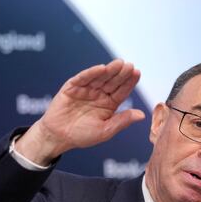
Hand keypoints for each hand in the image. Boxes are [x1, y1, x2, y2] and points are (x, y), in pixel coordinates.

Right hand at [16, 59, 144, 164]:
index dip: (129, 82)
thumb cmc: (82, 135)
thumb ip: (121, 121)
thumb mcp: (105, 131)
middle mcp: (99, 94)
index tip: (137, 73)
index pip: (122, 91)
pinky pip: (83, 78)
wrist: (58, 137)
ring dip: (108, 70)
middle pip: (112, 82)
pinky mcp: (72, 87)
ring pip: (99, 77)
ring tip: (118, 64)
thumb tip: (142, 115)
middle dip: (121, 74)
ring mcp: (86, 89)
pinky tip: (100, 69)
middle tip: (129, 66)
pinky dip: (91, 73)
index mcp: (109, 104)